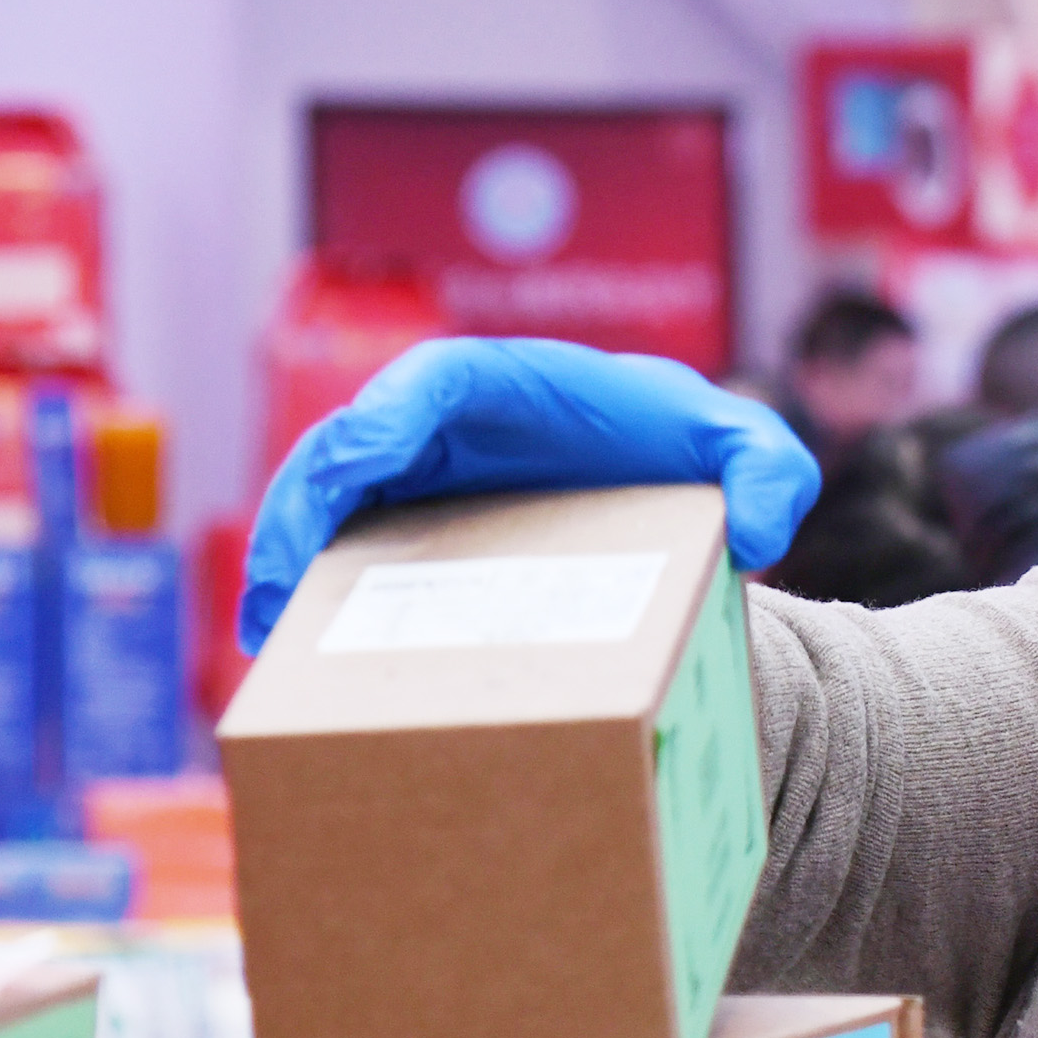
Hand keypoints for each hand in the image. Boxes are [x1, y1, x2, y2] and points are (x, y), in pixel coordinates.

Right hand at [240, 337, 820, 651]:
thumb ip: (771, 470)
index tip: (360, 457)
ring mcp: (408, 473)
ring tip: (266, 637)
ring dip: (283, 560)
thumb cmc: (691, 453)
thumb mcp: (748, 448)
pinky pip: (331, 548)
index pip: (433, 381)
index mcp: (510, 384)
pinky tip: (281, 656)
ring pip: (321, 503)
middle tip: (281, 588)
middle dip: (304, 506)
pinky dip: (299, 590)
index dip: (386, 414)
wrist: (659, 491)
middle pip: (346, 447)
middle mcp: (440, 421)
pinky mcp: (395, 524)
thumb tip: (759, 530)